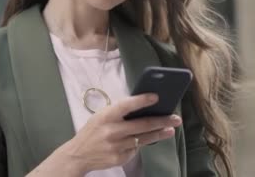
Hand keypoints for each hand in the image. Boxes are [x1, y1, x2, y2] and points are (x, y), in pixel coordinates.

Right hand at [58, 93, 182, 173]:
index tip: (157, 97)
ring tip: (171, 129)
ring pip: (144, 138)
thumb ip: (118, 112)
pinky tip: (145, 140)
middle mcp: (112, 131)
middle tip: (175, 118)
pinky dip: (141, 144)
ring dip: (160, 133)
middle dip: (162, 121)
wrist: (78, 154)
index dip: (142, 100)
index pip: (127, 105)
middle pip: (143, 124)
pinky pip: (136, 148)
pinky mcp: (120, 157)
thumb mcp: (101, 116)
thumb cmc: (92, 131)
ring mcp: (117, 146)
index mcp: (106, 116)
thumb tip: (142, 106)